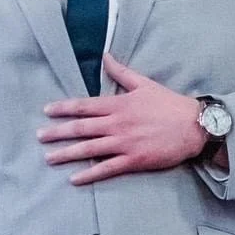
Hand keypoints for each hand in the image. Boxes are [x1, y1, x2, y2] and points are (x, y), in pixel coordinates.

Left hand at [38, 56, 207, 183]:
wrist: (195, 126)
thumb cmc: (170, 104)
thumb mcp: (144, 84)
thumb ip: (121, 72)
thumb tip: (105, 56)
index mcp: (119, 104)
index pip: (84, 106)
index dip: (64, 108)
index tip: (47, 111)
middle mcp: (118, 124)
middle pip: (81, 128)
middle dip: (58, 132)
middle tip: (39, 137)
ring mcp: (125, 143)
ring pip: (89, 149)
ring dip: (67, 153)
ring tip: (49, 158)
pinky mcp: (134, 160)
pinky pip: (107, 168)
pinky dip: (90, 174)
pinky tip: (74, 178)